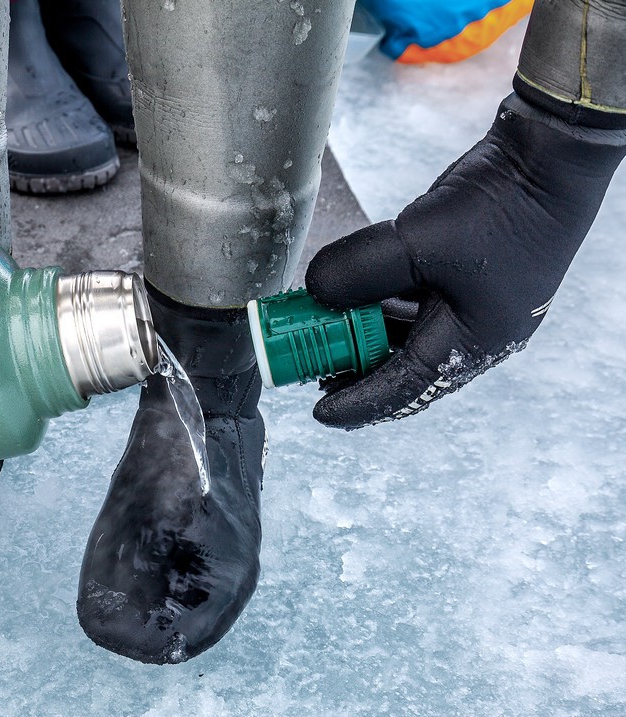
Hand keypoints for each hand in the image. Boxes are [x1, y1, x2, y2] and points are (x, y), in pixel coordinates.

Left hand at [305, 93, 625, 428]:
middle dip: (358, 371)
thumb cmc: (496, 210)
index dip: (358, 402)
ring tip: (325, 335)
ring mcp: (476, 303)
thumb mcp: (414, 243)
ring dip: (368, 337)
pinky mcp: (470, 275)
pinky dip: (384, 306)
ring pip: (411, 335)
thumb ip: (358, 272)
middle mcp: (477, 332)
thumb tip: (314, 292)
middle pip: (406, 367)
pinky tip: (357, 297)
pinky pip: (419, 305)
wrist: (548, 157)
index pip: (404, 387)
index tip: (320, 412)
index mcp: (472, 343)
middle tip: (313, 371)